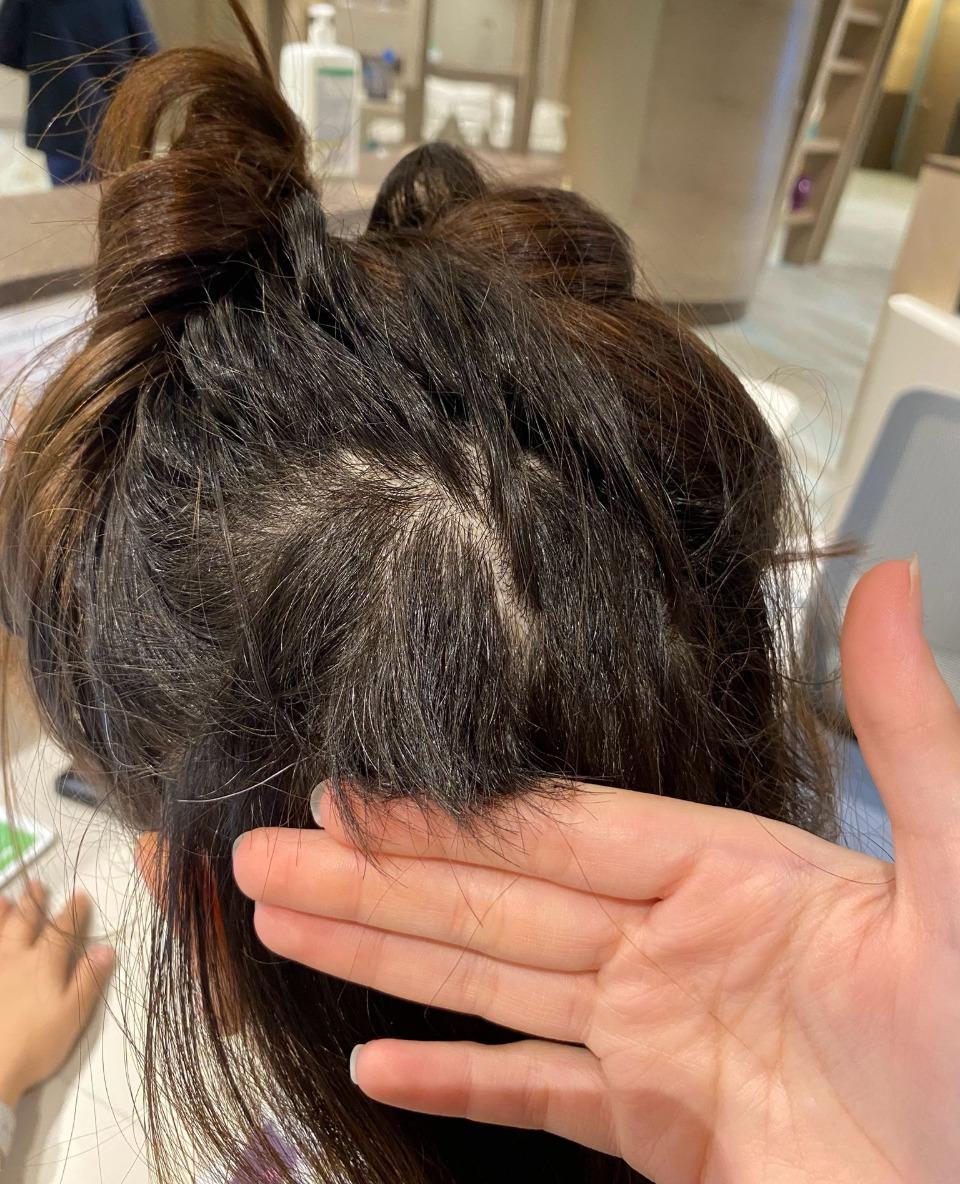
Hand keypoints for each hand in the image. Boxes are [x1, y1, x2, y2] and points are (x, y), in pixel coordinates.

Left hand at [0, 883, 114, 1108]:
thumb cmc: (35, 1043)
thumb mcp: (71, 1014)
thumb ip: (88, 979)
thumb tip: (107, 948)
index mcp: (44, 964)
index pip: (62, 931)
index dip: (72, 912)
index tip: (79, 895)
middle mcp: (15, 959)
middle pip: (25, 924)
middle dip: (33, 904)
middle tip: (37, 885)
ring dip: (3, 914)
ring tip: (5, 899)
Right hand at [233, 560, 959, 1183]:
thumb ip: (907, 731)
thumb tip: (889, 581)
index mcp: (727, 872)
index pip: (553, 832)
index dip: (445, 813)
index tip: (351, 790)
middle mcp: (674, 943)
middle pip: (491, 902)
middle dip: (371, 878)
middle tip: (263, 852)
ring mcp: (659, 1039)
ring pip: (492, 984)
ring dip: (382, 955)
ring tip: (284, 922)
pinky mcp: (662, 1133)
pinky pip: (538, 1095)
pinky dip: (457, 1077)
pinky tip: (378, 1053)